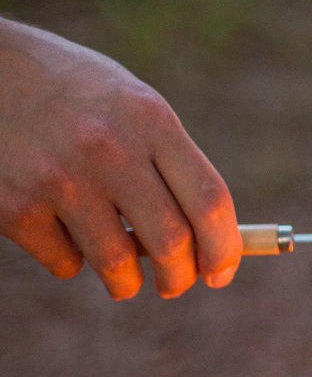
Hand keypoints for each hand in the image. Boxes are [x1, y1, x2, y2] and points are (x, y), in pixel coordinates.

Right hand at [0, 19, 241, 298]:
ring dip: (126, 282)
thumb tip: (205, 240)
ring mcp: (60, 179)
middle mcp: (110, 150)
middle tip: (175, 284)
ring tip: (124, 278)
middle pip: (171, 241)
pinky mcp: (14, 207)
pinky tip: (65, 235)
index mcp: (150, 119)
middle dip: (180, 277)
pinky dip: (71, 261)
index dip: (224, 248)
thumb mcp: (132, 105)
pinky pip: (65, 261)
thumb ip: (167, 163)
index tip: (221, 272)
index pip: (210, 200)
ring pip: (118, 264)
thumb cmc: (72, 92)